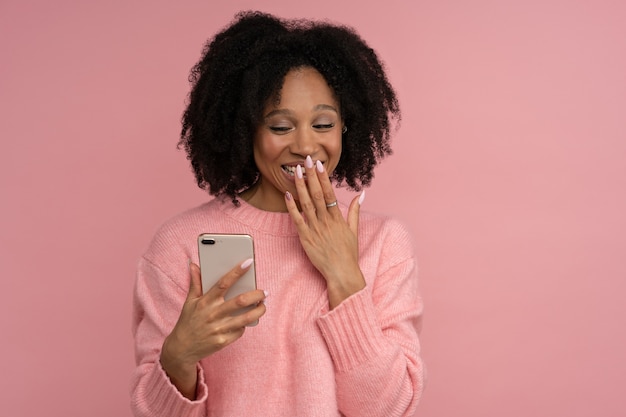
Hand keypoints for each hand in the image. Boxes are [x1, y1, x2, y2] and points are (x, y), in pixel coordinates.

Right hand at [160, 259, 266, 398]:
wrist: (182, 348)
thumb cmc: (188, 321)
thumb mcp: (189, 301)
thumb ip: (195, 283)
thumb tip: (194, 265)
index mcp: (205, 301)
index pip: (223, 283)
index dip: (237, 272)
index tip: (248, 262)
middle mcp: (213, 314)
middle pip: (240, 301)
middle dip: (256, 295)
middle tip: (264, 292)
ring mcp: (219, 329)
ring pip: (246, 318)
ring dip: (259, 310)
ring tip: (263, 305)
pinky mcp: (223, 341)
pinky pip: (241, 331)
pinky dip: (246, 325)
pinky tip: (247, 320)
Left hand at [285, 155, 365, 308]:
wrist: (342, 273)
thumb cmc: (348, 254)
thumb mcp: (354, 230)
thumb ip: (355, 211)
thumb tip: (361, 194)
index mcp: (337, 218)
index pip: (330, 193)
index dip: (323, 177)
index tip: (318, 165)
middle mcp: (326, 221)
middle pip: (317, 194)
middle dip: (311, 176)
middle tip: (305, 160)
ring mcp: (315, 229)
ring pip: (306, 203)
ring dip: (301, 186)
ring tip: (295, 172)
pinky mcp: (306, 238)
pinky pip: (297, 220)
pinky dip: (292, 207)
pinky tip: (287, 195)